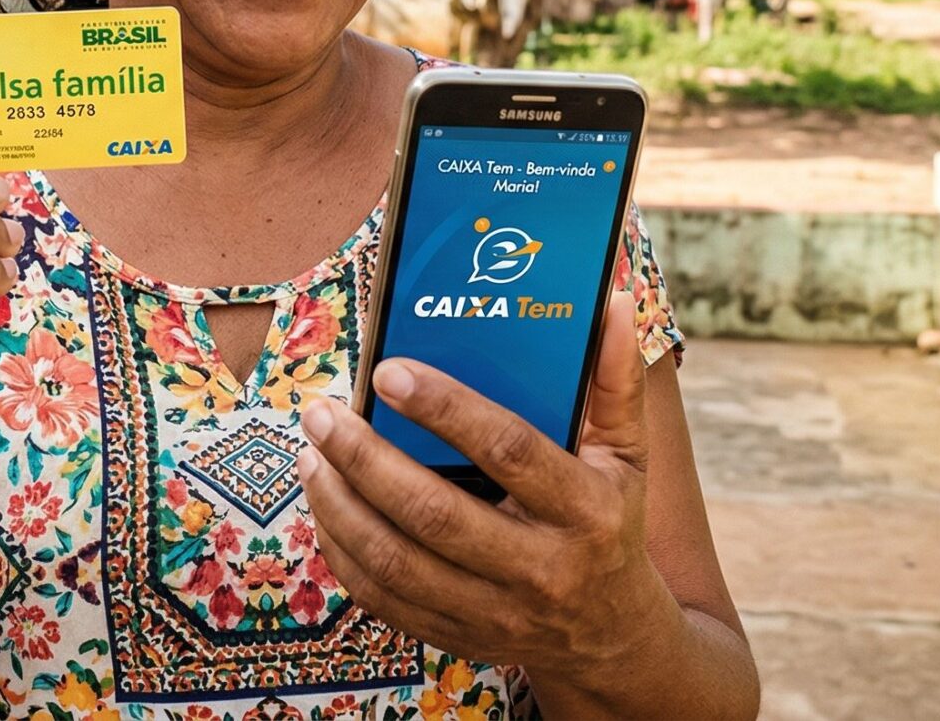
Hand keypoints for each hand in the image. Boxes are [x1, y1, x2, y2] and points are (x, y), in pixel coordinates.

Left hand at [296, 286, 673, 684]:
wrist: (610, 635)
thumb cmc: (610, 523)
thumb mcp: (628, 457)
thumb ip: (617, 381)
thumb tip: (615, 302)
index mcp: (586, 512)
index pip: (509, 451)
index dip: (446, 409)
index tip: (389, 371)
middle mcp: (541, 569)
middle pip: (434, 514)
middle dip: (365, 458)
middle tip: (323, 412)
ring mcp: (495, 613)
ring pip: (396, 563)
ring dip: (339, 504)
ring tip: (310, 453)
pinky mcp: (457, 637)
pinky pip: (382, 599)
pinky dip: (342, 551)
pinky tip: (324, 505)